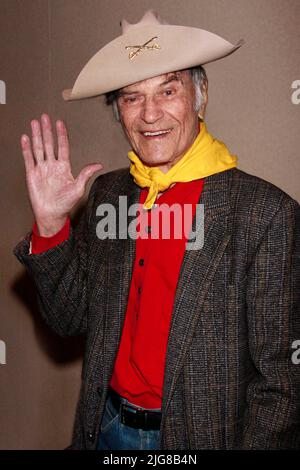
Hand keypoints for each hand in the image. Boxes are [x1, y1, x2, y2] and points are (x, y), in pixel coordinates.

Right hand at [21, 114, 102, 235]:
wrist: (51, 214)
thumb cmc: (65, 204)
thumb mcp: (78, 188)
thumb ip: (86, 174)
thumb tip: (99, 165)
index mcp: (64, 167)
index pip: (63, 147)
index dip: (61, 135)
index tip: (60, 122)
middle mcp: (52, 166)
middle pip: (49, 144)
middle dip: (47, 130)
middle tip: (45, 117)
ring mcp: (41, 169)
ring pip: (38, 148)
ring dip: (37, 135)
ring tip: (35, 122)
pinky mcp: (32, 174)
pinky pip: (29, 159)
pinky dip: (26, 148)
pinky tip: (26, 138)